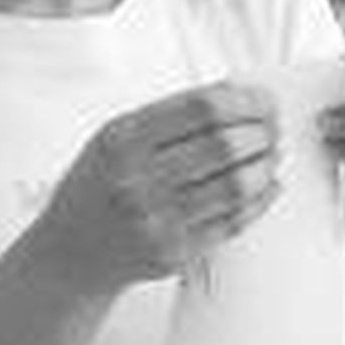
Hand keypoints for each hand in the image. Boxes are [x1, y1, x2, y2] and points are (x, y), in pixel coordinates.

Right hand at [37, 81, 280, 291]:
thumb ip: (167, 116)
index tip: (263, 99)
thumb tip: (232, 94)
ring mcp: (157, 217)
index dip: (244, 101)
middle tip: (273, 128)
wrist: (71, 247)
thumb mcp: (114, 136)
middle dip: (262, 132)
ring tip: (272, 154)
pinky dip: (260, 200)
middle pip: (224, 145)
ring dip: (266, 165)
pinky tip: (265, 186)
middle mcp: (137, 177)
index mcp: (122, 138)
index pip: (200, 109)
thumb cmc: (98, 185)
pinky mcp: (177, 250)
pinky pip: (234, 221)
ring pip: (236, 185)